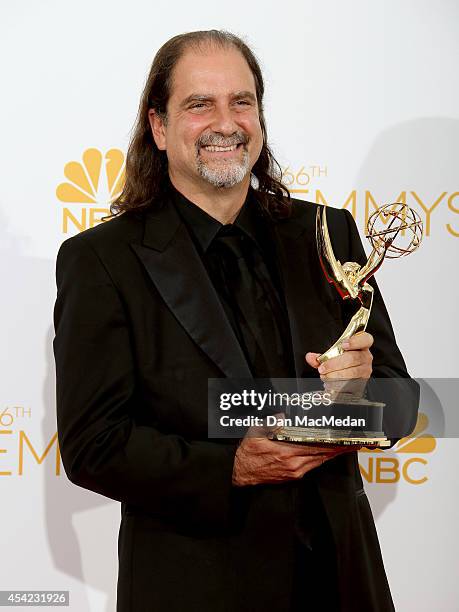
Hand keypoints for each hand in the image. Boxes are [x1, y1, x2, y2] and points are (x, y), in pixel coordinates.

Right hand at [232, 420, 358, 485]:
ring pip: (320, 460)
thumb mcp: (254, 433)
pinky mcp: (294, 475)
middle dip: (340, 448)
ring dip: (334, 452)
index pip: (318, 447)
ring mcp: (295, 471)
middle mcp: (295, 464)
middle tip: (356, 440)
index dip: (336, 443)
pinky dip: (323, 457)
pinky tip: (328, 451)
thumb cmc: (247, 454)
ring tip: (346, 444)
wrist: (240, 473)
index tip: (350, 440)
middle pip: (324, 455)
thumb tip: (282, 416)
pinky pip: (313, 464)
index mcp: (288, 453)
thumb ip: (269, 423)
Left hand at [305, 331, 373, 379]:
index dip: (355, 341)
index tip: (343, 345)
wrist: (346, 378)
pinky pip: (351, 383)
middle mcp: (365, 357)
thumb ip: (321, 356)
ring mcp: (365, 370)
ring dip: (335, 375)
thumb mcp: (330, 356)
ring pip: (352, 372)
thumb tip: (310, 357)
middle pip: (353, 358)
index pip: (365, 339)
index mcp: (360, 345)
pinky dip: (339, 384)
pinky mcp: (362, 382)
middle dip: (335, 363)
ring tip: (325, 376)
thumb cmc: (341, 363)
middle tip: (323, 368)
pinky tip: (331, 383)